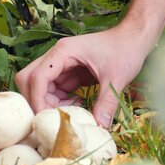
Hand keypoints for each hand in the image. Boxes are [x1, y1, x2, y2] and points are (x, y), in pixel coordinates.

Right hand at [15, 23, 150, 127]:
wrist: (135, 37)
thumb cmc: (126, 49)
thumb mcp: (116, 78)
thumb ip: (106, 103)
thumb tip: (99, 127)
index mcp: (63, 52)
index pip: (37, 77)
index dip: (37, 100)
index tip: (46, 120)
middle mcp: (57, 56)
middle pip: (30, 79)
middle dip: (36, 101)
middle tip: (50, 119)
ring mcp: (61, 63)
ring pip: (41, 86)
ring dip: (49, 103)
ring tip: (68, 115)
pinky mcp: (69, 71)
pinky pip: (55, 89)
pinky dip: (60, 101)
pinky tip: (76, 107)